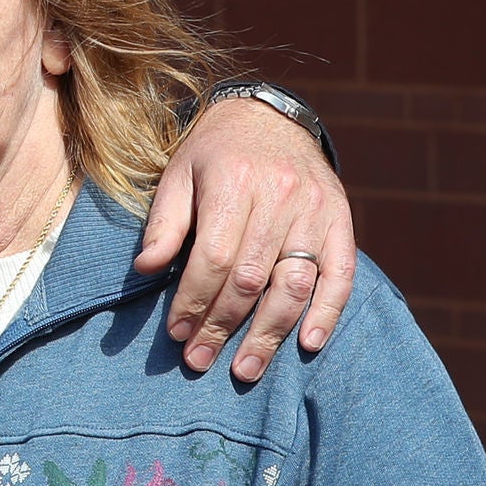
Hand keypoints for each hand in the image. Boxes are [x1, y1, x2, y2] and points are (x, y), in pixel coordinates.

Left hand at [140, 94, 357, 381]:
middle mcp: (280, 195)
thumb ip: (164, 223)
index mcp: (233, 181)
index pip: (213, 258)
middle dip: (222, 326)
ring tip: (245, 370)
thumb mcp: (178, 175)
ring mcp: (315, 209)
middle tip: (199, 360)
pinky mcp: (340, 220)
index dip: (193, 301)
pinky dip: (327, 312)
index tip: (176, 333)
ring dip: (269, 334)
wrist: (269, 115)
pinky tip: (308, 343)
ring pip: (294, 284)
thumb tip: (145, 269)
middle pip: (251, 278)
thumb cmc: (213, 153)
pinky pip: (340, 273)